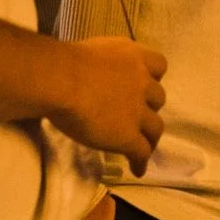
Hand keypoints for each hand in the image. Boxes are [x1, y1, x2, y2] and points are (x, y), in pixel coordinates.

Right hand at [49, 38, 167, 175]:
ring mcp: (138, 112)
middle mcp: (142, 82)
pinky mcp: (128, 137)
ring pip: (155, 128)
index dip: (152, 77)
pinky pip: (142, 153)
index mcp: (133, 56)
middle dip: (149, 107)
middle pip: (158, 98)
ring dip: (150, 137)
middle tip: (136, 117)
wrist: (60, 80)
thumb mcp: (94, 50)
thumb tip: (98, 73)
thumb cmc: (65, 62)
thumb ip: (106, 62)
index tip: (143, 85)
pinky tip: (136, 169)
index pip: (159, 65)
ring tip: (143, 147)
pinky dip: (141, 162)